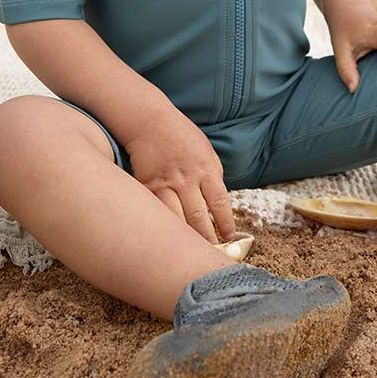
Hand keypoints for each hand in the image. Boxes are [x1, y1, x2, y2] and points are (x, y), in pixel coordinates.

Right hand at [122, 104, 235, 243]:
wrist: (151, 123)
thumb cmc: (183, 137)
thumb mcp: (207, 152)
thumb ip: (213, 177)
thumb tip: (218, 204)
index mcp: (207, 169)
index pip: (220, 204)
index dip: (226, 224)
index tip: (230, 237)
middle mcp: (187, 179)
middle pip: (199, 218)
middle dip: (207, 239)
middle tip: (212, 255)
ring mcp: (165, 184)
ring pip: (177, 220)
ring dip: (185, 239)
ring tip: (191, 254)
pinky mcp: (147, 187)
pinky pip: (157, 212)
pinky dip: (163, 227)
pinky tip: (167, 239)